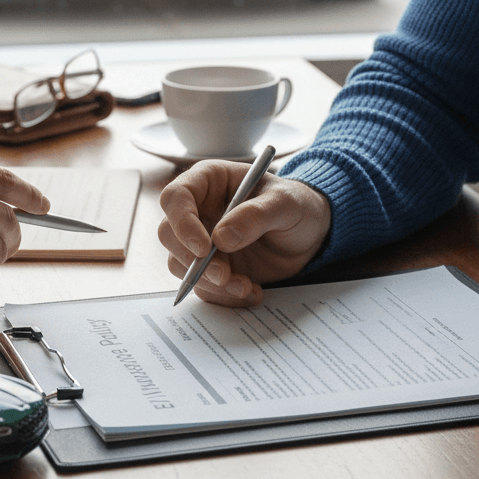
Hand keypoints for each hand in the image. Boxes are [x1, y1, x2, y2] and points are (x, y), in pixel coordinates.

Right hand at [158, 160, 330, 307]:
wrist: (309, 232)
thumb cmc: (296, 204)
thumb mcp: (285, 203)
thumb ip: (255, 215)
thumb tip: (221, 238)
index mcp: (209, 181)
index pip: (176, 197)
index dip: (182, 222)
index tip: (204, 248)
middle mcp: (198, 210)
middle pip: (169, 234)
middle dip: (193, 260)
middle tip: (224, 275)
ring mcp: (202, 241)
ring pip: (180, 265)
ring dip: (209, 283)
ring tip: (246, 286)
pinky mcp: (210, 268)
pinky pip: (202, 286)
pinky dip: (223, 296)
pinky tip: (251, 291)